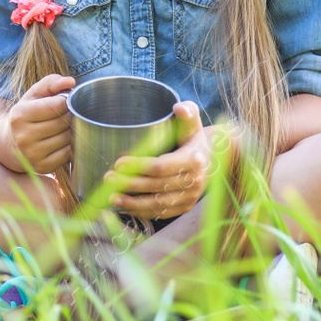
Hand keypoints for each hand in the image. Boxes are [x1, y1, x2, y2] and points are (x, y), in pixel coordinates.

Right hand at [7, 74, 74, 175]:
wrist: (8, 144)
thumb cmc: (26, 114)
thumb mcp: (33, 95)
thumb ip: (51, 82)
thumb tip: (71, 82)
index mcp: (19, 115)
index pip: (57, 105)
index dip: (65, 102)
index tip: (62, 102)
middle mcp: (23, 136)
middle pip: (64, 122)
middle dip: (69, 116)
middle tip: (65, 115)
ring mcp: (32, 154)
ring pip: (67, 138)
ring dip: (71, 131)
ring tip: (63, 127)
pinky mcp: (41, 167)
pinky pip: (67, 154)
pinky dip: (69, 146)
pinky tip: (61, 141)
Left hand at [106, 101, 222, 219]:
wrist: (211, 158)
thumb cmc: (194, 137)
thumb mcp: (193, 122)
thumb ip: (187, 112)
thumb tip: (179, 108)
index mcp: (194, 159)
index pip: (162, 166)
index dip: (139, 166)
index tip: (118, 162)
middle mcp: (194, 181)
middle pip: (157, 186)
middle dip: (130, 184)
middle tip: (108, 178)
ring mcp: (190, 197)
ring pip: (158, 204)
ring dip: (133, 202)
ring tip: (112, 197)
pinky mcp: (184, 207)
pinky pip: (161, 213)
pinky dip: (141, 212)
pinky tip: (124, 207)